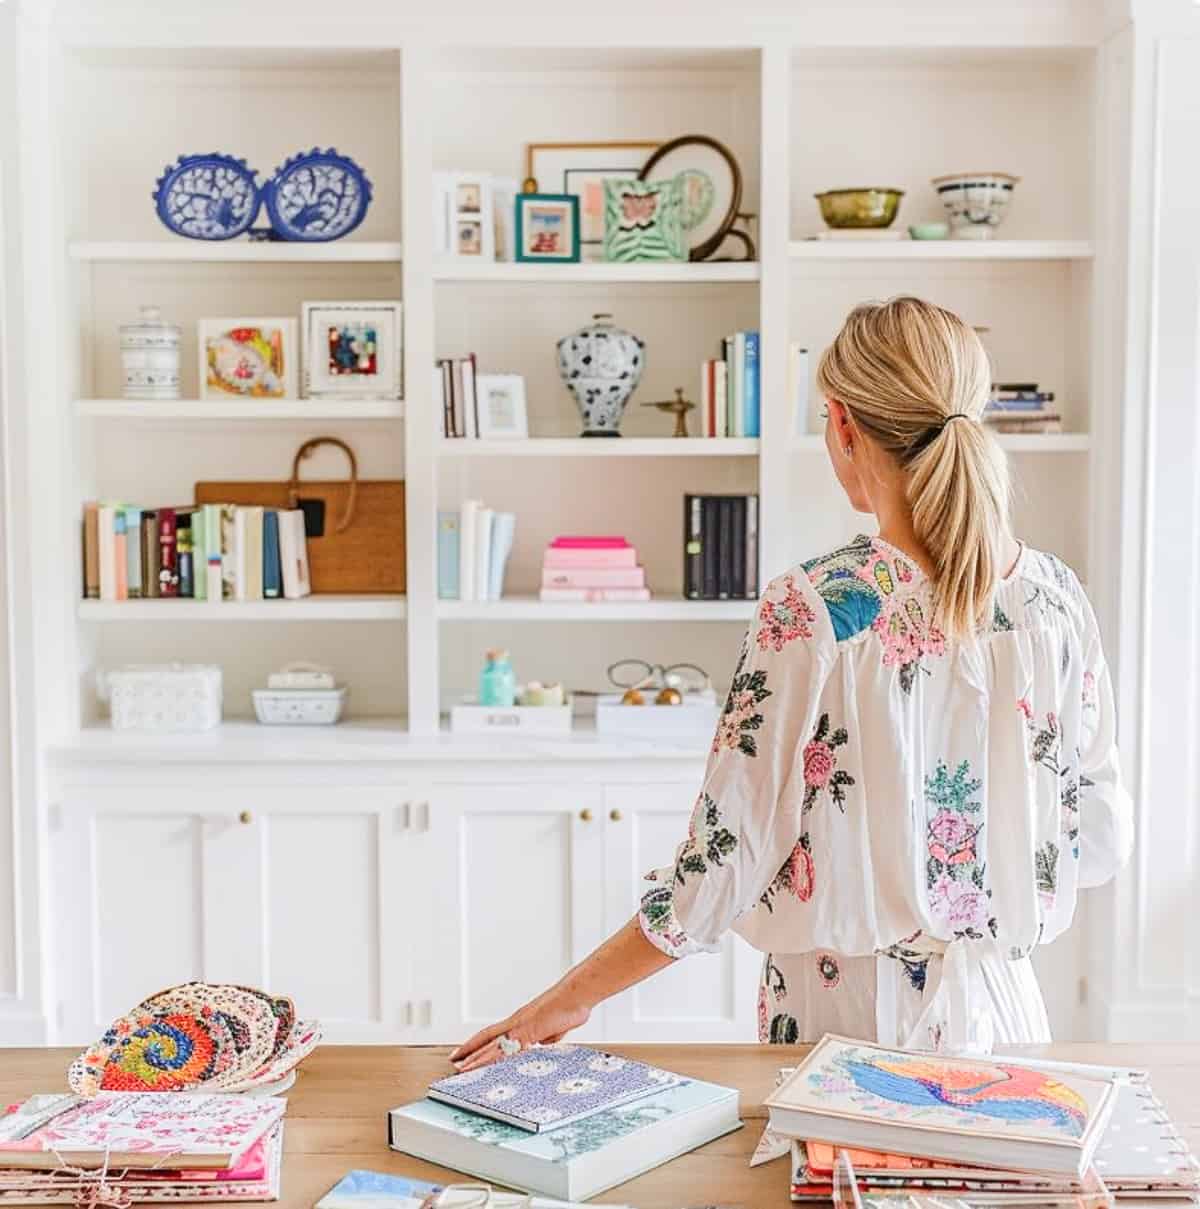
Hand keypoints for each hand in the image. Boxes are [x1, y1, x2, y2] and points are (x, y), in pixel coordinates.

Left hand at [448, 987, 589, 1070]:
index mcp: (522, 1022)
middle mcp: (516, 1022)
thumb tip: (544, 1043)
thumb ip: (547, 1036)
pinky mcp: (527, 1030)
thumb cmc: (570, 1007)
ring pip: (492, 1044)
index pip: (495, 1035)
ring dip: (476, 1057)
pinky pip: (507, 1047)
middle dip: (470, 1051)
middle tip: (454, 1060)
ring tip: (461, 1067)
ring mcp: (520, 1025)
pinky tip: (487, 1065)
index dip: (481, 1043)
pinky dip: (494, 1057)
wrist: (577, 995)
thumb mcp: (556, 1028)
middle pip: (487, 1038)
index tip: (469, 1052)